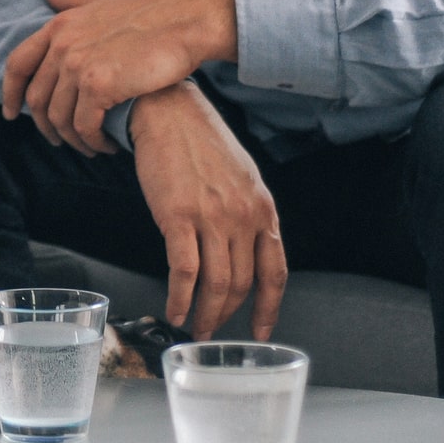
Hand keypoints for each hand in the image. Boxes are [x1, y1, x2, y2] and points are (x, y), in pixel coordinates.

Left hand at [1, 0, 238, 153]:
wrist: (187, 21)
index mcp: (59, 25)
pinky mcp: (99, 85)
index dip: (10, 92)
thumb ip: (72, 3)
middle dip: (46, 126)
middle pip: (37, 98)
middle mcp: (62, 44)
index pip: (17, 64)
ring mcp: (78, 64)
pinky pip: (84, 125)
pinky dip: (93, 141)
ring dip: (73, 139)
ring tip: (91, 146)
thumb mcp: (103, 1)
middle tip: (61, 140)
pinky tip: (107, 144)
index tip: (12, 113)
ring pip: (60, 117)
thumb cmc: (152, 13)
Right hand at [131, 82, 287, 340]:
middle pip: (241, 283)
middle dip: (227, 314)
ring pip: (215, 283)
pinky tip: (174, 310)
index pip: (275, 271)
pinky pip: (183, 271)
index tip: (261, 330)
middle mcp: (243, 216)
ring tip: (195, 328)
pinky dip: (180, 298)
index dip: (269, 308)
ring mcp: (212, 217)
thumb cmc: (200, 141)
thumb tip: (243, 252)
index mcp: (262, 208)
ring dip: (205, 314)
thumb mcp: (240, 177)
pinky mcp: (178, 216)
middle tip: (213, 329)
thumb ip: (247, 214)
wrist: (168, 111)